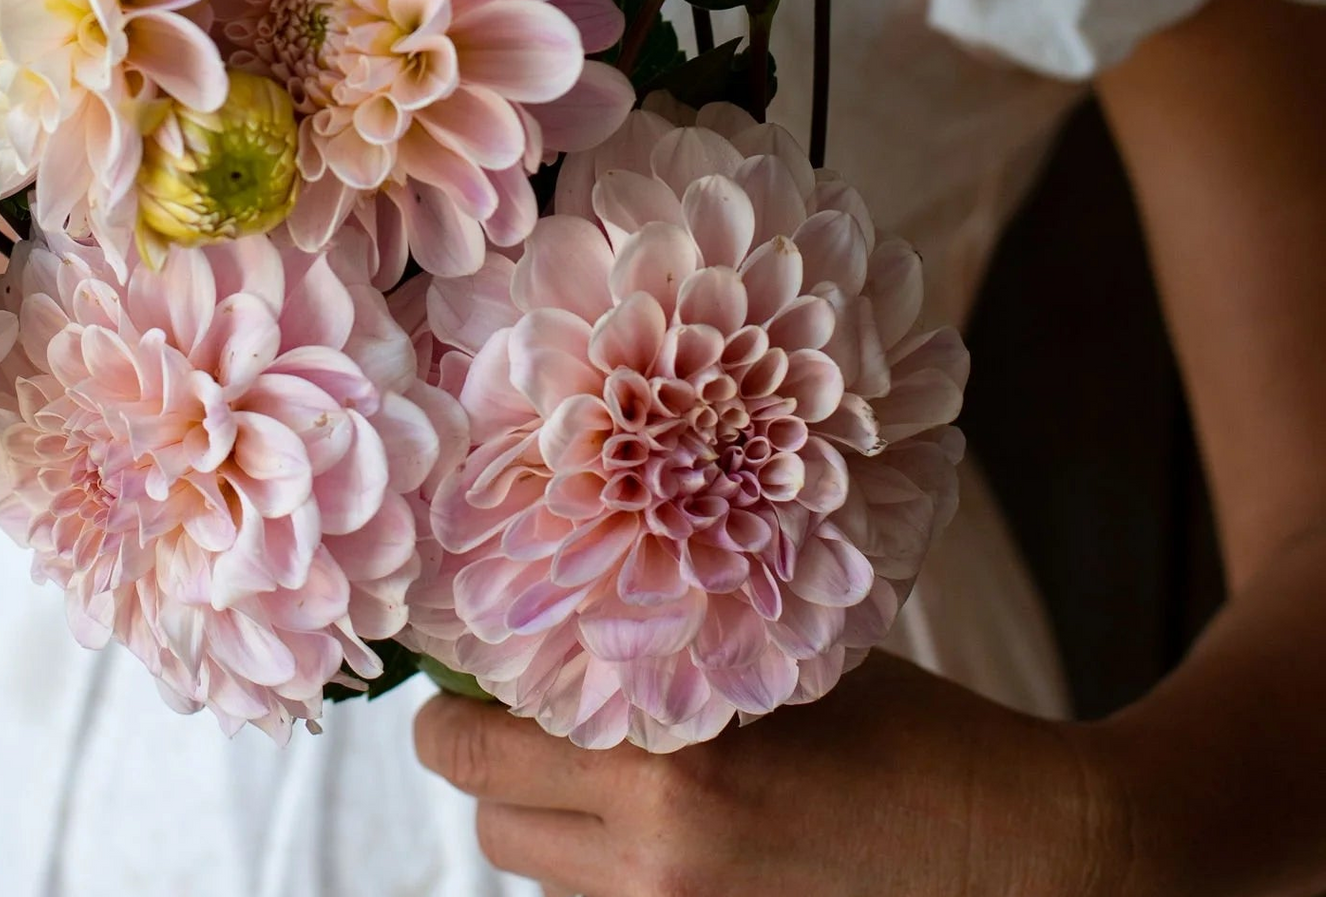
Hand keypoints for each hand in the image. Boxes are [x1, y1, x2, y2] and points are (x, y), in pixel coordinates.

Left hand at [412, 654, 1130, 896]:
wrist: (1021, 854)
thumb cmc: (911, 732)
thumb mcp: (776, 659)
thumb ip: (665, 646)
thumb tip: (555, 603)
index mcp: (668, 772)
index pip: (476, 749)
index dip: (451, 701)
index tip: (462, 658)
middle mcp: (655, 865)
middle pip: (489, 820)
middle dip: (488, 759)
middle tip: (520, 700)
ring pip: (539, 874)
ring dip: (548, 814)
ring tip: (608, 751)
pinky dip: (604, 863)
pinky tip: (663, 812)